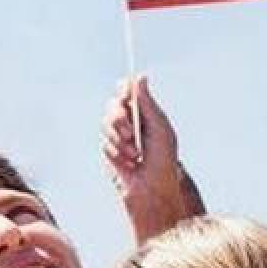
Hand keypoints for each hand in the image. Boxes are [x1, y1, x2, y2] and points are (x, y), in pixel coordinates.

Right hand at [101, 75, 192, 241]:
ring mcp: (116, 135)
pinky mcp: (107, 149)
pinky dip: (116, 152)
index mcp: (145, 113)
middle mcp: (129, 121)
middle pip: (113, 105)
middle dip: (120, 119)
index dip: (124, 89)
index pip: (128, 91)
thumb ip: (147, 104)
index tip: (125, 94)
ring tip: (135, 154)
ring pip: (105, 123)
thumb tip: (140, 78)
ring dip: (120, 139)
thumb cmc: (162, 160)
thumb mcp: (159, 128)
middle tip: (131, 133)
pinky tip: (129, 163)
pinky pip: (104, 142)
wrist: (151, 189)